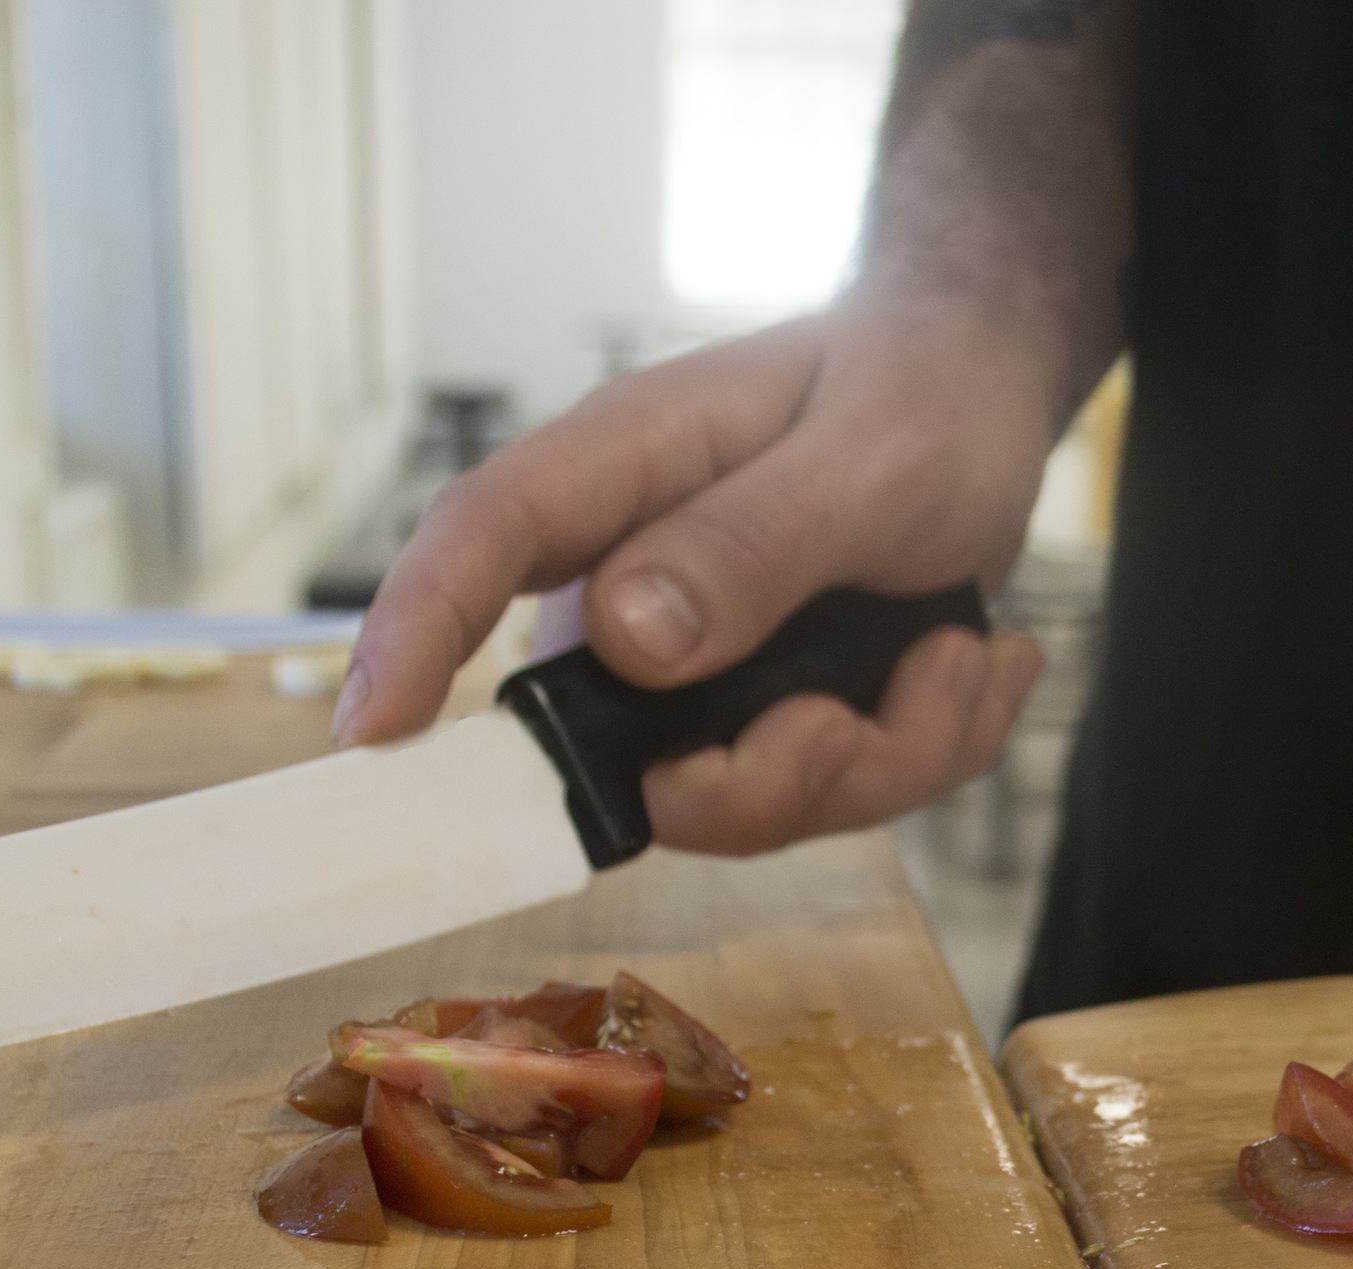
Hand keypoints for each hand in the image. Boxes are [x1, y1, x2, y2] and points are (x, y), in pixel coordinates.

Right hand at [330, 300, 1054, 854]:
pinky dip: (920, 751)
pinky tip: (975, 665)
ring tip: (961, 657)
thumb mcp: (870, 455)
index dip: (411, 638)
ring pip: (733, 792)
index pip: (482, 542)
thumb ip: (754, 542)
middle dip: (752, 777)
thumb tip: (627, 637)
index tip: (370, 735)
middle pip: (612, 739)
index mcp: (626, 470)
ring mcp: (695, 660)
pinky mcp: (759, 710)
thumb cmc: (914, 389)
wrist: (983, 398)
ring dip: (874, 758)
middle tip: (851, 724)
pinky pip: (822, 795)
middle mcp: (637, 580)